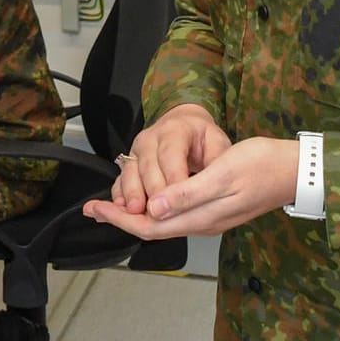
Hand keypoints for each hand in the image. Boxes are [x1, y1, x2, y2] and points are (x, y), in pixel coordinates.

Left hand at [83, 135, 295, 238]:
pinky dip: (153, 207)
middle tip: (94, 208)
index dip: (120, 219)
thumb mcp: (223, 175)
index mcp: (202, 216)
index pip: (151, 225)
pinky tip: (147, 198)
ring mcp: (210, 216)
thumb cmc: (261, 166)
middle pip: (153, 227)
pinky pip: (175, 214)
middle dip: (121, 219)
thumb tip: (155, 208)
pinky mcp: (215, 207)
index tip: (96, 208)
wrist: (295, 170)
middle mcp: (203, 222)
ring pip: (163, 222)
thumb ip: (188, 194)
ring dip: (135, 214)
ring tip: (111, 204)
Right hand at [108, 103, 231, 214]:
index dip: (173, 177)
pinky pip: (119, 181)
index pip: (171, 154)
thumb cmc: (201, 138)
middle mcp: (150, 139)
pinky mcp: (128, 165)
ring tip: (136, 212)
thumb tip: (219, 180)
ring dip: (132, 194)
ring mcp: (136, 152)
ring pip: (130, 173)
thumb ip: (217, 161)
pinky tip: (120, 210)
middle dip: (152, 191)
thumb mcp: (216, 142)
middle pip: (148, 166)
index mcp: (174, 130)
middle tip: (158, 212)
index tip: (178, 199)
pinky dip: (119, 196)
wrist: (184, 128)